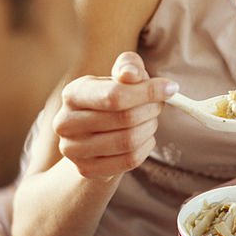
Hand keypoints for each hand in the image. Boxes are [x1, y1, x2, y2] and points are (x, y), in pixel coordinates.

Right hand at [53, 52, 178, 179]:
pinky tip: (144, 138)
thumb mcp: (120, 76)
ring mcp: (73, 149)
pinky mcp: (85, 169)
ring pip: (129, 141)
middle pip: (125, 119)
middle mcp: (65, 122)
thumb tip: (132, 74)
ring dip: (149, 128)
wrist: (93, 135)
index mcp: (73, 93)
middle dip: (151, 110)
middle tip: (158, 106)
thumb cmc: (111, 98)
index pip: (115, 95)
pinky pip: (129, 160)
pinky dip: (145, 147)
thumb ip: (129, 67)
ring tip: (149, 120)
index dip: (148, 92)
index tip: (170, 88)